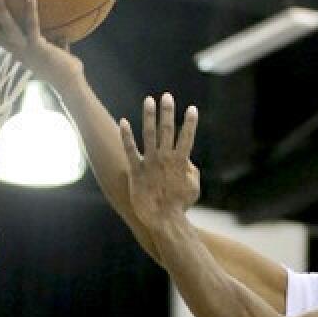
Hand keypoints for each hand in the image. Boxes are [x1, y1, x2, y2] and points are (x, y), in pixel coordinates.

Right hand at [0, 0, 82, 89]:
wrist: (68, 83)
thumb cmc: (65, 71)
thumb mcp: (56, 55)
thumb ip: (56, 44)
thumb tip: (63, 34)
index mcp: (20, 54)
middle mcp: (19, 52)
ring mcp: (26, 49)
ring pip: (8, 28)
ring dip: (0, 11)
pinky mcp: (36, 46)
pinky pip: (31, 25)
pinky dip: (30, 10)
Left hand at [120, 93, 200, 228]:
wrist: (163, 220)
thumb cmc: (180, 206)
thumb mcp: (193, 188)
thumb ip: (191, 171)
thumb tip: (187, 160)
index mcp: (180, 162)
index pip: (187, 137)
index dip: (190, 123)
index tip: (192, 109)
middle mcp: (165, 158)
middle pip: (167, 130)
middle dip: (168, 112)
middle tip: (167, 96)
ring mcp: (150, 163)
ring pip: (149, 134)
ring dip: (149, 116)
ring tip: (149, 100)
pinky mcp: (136, 170)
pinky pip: (130, 149)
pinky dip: (127, 135)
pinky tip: (124, 122)